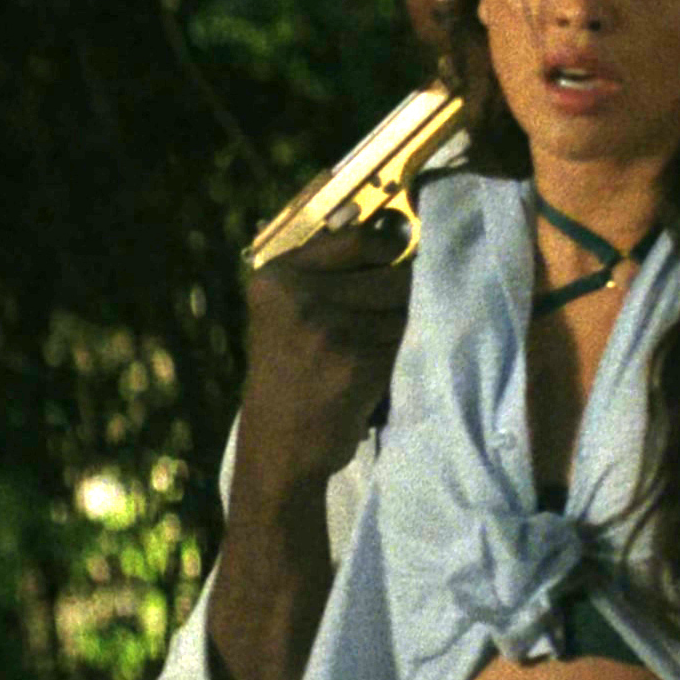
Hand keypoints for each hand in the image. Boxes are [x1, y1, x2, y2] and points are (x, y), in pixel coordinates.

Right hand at [236, 215, 413, 485]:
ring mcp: (327, 329)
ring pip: (401, 307)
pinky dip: (401, 353)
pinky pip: (403, 340)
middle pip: (388, 272)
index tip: (399, 256)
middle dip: (399, 294)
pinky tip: (376, 371)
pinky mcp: (355, 361)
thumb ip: (322, 273)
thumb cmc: (288, 377)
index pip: (357, 239)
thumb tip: (391, 232)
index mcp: (276, 278)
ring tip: (372, 348)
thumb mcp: (284, 315)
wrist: (278, 447)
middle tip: (382, 320)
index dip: (388, 247)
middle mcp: (298, 296)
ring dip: (401, 325)